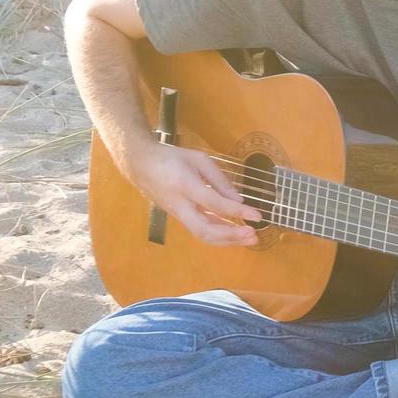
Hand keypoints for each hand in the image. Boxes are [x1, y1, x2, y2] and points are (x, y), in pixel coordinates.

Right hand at [126, 142, 261, 245]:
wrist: (140, 164)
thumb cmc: (171, 157)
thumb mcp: (199, 159)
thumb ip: (219, 180)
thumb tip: (238, 200)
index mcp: (185, 185)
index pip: (215, 204)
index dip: (237, 212)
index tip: (257, 215)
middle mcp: (180, 205)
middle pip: (205, 230)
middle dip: (231, 236)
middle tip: (253, 235)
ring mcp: (177, 214)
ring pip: (202, 235)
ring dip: (227, 240)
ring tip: (248, 238)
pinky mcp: (178, 218)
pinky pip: (199, 230)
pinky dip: (218, 235)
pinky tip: (233, 232)